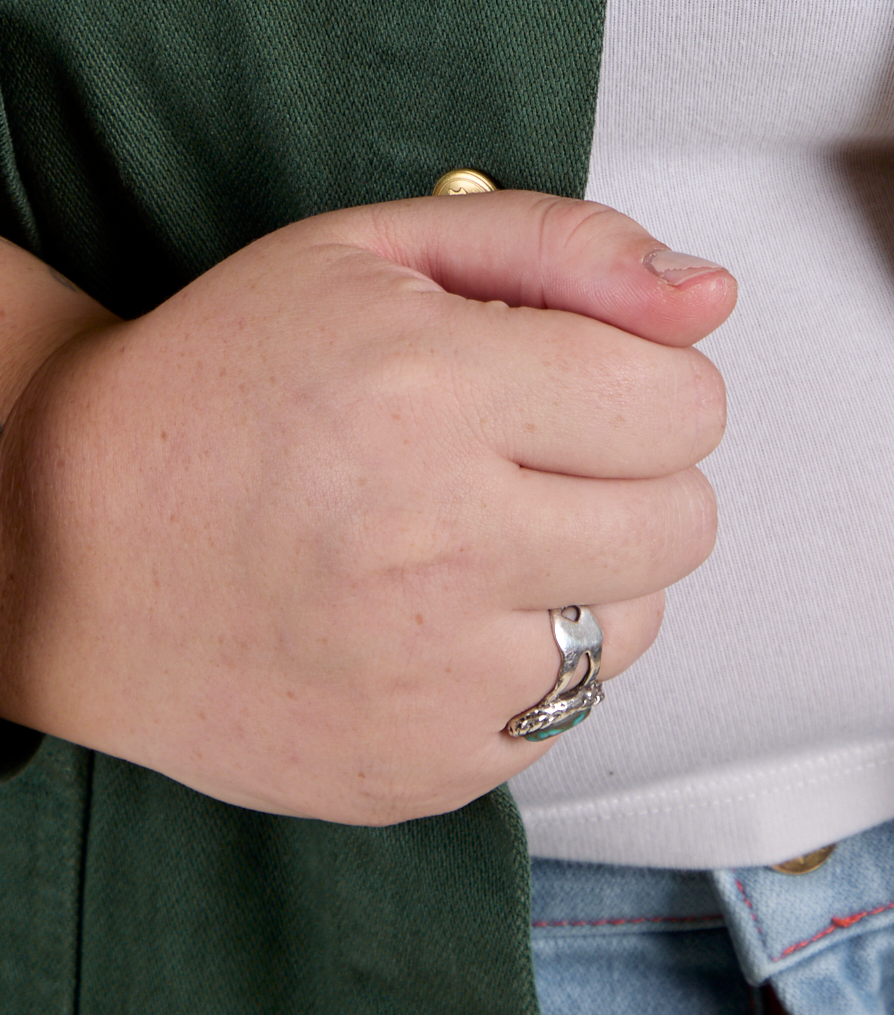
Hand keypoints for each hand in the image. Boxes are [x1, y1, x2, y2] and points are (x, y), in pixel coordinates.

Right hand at [0, 193, 731, 822]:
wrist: (66, 546)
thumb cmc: (220, 381)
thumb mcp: (382, 250)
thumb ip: (564, 247)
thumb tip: (707, 294)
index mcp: (435, 390)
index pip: (683, 401)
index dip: (647, 376)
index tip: (582, 373)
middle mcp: (441, 542)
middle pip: (684, 518)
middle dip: (633, 468)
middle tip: (535, 446)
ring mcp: (431, 676)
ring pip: (642, 622)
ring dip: (591, 567)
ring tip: (482, 527)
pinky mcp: (421, 768)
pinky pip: (566, 710)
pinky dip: (526, 655)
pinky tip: (439, 607)